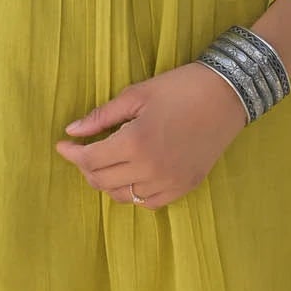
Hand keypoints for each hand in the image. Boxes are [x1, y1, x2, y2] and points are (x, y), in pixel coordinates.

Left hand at [55, 63, 249, 209]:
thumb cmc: (180, 88)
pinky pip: (149, 202)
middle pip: (102, 182)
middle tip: (84, 151)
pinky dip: (135, 193)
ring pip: (124, 196)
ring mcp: (170, 182)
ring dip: (109, 182)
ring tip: (107, 163)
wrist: (227, 94)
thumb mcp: (136, 94)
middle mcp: (150, 169)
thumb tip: (71, 132)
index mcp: (135, 143)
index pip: (90, 160)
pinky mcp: (185, 186)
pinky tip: (133, 175)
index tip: (63, 145)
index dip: (72, 154)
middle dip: (86, 167)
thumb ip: (101, 116)